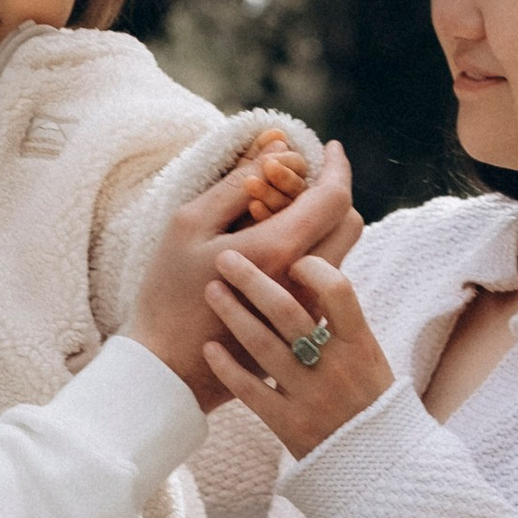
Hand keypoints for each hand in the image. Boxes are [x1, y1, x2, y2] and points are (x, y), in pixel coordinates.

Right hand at [130, 140, 358, 400]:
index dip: (336, 166)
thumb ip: (237, 183)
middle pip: (349, 223)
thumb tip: (278, 149)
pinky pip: (321, 278)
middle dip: (330, 194)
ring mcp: (308, 310)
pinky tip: (269, 251)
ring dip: (318, 225)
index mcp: (280, 252)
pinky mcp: (302, 328)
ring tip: (272, 218)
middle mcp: (305, 283)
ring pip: (337, 251)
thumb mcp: (190, 224)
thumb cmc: (170, 293)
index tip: (328, 148)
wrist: (168, 368)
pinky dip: (307, 253)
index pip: (334, 198)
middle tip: (294, 184)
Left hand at [201, 245, 392, 459]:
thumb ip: (343, 321)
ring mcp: (310, 397)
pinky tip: (208, 347)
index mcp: (360, 345)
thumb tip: (315, 268)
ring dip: (232, 313)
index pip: (338, 291)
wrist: (378, 467)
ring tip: (211, 290)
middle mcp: (335, 367)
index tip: (290, 254)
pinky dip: (226, 366)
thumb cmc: (369, 400)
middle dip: (252, 280)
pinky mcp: (289, 425)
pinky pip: (250, 390)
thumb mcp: (371, 357)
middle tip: (227, 257)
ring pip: (262, 346)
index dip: (311, 268)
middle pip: (287, 311)